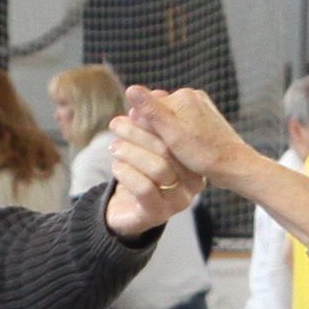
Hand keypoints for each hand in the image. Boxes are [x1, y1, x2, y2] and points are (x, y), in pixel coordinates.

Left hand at [99, 108, 206, 235]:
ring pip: (158, 168)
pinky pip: (145, 189)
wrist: (124, 211)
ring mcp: (178, 201)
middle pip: (169, 150)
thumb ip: (146, 124)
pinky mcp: (158, 214)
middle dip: (139, 132)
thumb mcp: (143, 146)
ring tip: (114, 145)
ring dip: (131, 152)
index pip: (177, 137)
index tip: (133, 110)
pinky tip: (116, 166)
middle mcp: (192, 183)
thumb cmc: (138, 173)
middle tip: (117, 123)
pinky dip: (127, 172)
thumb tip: (141, 94)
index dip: (154, 121)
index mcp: (194, 162)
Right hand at [120, 85, 272, 201]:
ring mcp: (200, 107)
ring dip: (166, 135)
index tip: (150, 146)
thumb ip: (151, 111)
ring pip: (170, 120)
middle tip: (162, 151)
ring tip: (173, 153)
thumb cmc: (203, 154)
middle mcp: (193, 96)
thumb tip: (130, 88)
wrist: (234, 166)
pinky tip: (181, 151)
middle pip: (159, 112)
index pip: (147, 107)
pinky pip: (183, 124)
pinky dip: (178, 136)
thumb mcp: (172, 134)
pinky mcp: (206, 118)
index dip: (142, 128)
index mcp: (183, 96)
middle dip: (155, 130)